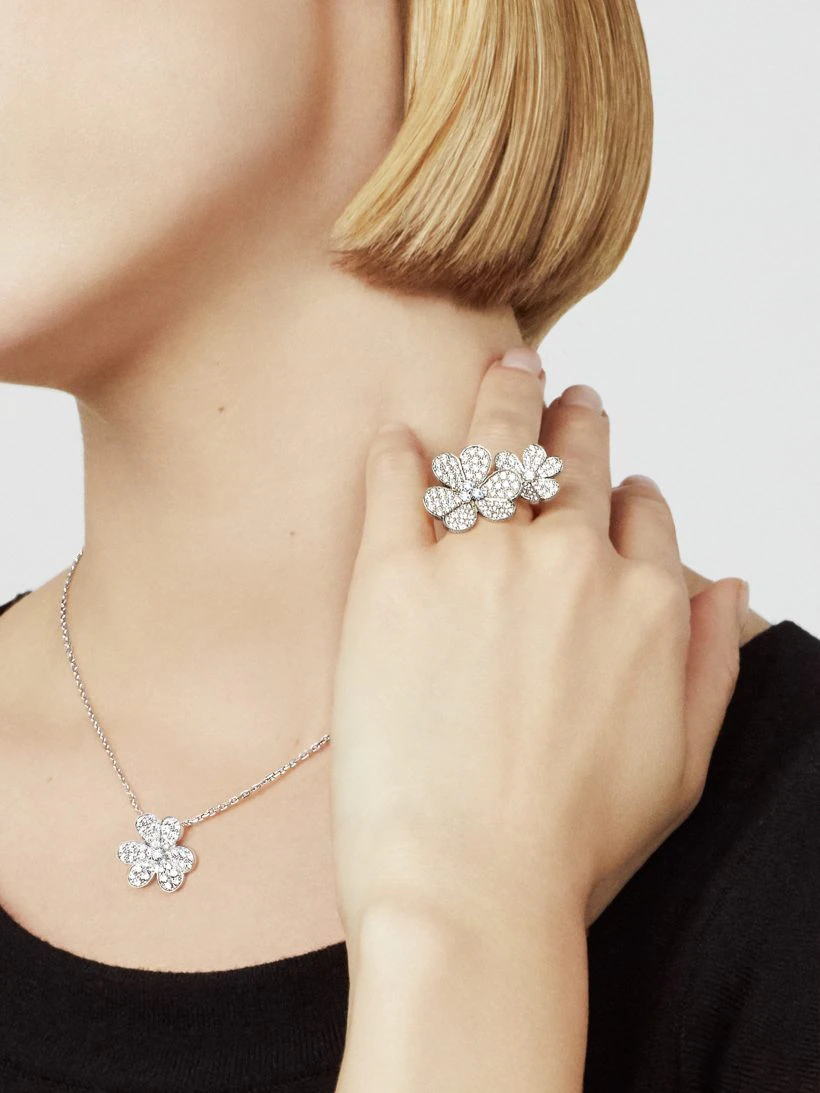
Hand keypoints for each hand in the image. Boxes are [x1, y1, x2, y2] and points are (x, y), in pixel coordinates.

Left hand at [329, 347, 747, 941]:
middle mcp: (570, 561)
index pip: (642, 512)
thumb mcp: (684, 762)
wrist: (471, 886)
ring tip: (507, 368)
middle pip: (575, 460)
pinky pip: (397, 482)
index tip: (613, 487)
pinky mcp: (393, 576)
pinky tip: (401, 437)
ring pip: (498, 444)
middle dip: (574, 417)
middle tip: (563, 391)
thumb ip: (710, 660)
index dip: (628, 493)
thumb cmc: (576, 843)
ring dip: (506, 396)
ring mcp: (479, 560)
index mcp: (643, 601)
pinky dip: (400, 452)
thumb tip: (725, 582)